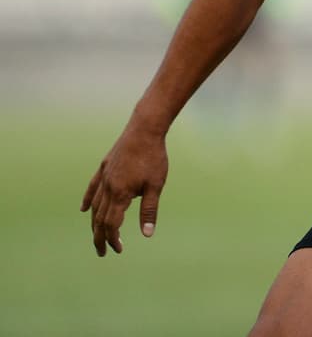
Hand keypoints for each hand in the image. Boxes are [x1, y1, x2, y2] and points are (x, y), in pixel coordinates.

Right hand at [81, 126, 168, 255]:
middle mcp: (108, 187)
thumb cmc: (154, 157)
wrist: (144, 130)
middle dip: (101, 237)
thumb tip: (147, 234)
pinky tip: (84, 210)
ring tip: (97, 235)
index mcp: (120, 194)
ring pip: (95, 206)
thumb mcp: (156, 186)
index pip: (112, 224)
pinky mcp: (104, 167)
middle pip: (99, 219)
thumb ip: (149, 211)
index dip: (113, 239)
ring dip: (95, 223)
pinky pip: (92, 188)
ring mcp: (104, 177)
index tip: (118, 250)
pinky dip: (88, 201)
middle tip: (103, 252)